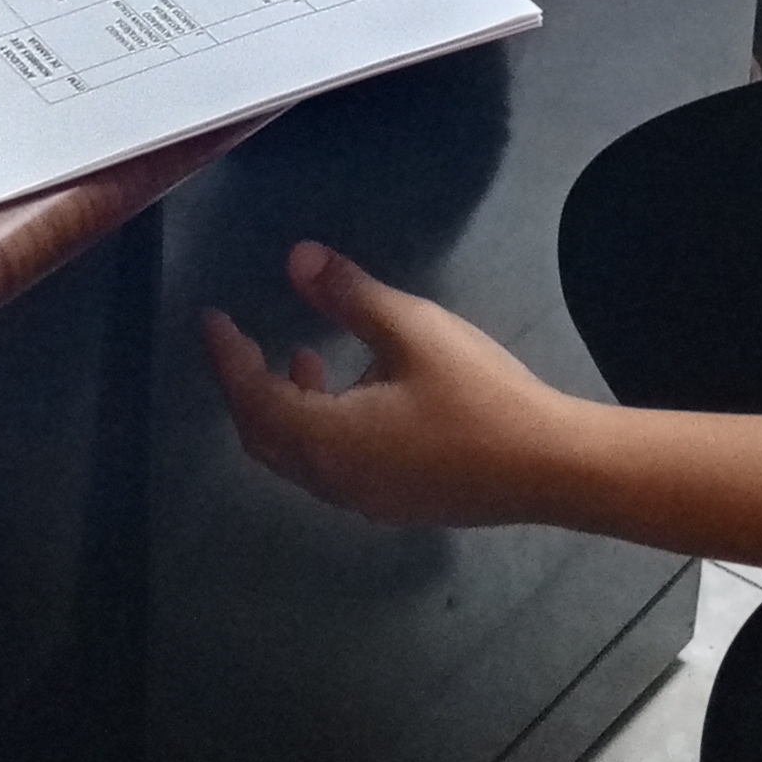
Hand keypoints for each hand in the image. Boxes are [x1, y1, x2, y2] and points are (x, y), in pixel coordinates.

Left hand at [201, 242, 584, 528]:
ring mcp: (365, 499)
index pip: (254, 397)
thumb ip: (350, 295)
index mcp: (327, 440)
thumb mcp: (413, 330)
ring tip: (303, 356)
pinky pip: (329, 466)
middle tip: (242, 341)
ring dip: (284, 408)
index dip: (228, 357)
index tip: (214, 318)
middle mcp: (334, 480)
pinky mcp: (395, 502)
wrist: (548, 467)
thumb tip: (297, 260)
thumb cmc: (478, 395)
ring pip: (297, 457)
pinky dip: (317, 426)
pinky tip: (356, 392)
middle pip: (264, 438)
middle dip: (246, 388)